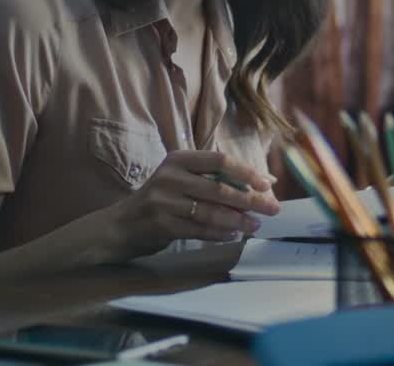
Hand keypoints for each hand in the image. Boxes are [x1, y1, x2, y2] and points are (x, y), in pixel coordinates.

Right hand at [109, 150, 280, 259]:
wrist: (120, 225)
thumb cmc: (161, 199)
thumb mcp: (181, 179)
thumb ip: (216, 178)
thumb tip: (264, 182)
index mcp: (178, 159)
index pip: (219, 160)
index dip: (246, 172)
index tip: (267, 184)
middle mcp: (170, 177)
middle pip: (219, 188)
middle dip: (250, 200)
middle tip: (272, 208)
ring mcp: (164, 202)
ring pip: (211, 211)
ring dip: (238, 220)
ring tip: (255, 225)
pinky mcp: (162, 225)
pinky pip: (199, 230)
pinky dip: (219, 233)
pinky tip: (234, 234)